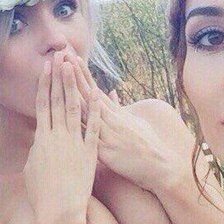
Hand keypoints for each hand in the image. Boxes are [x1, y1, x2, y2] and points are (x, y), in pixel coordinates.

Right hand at [24, 53, 100, 218]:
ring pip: (75, 108)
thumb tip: (39, 141)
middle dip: (59, 77)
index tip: (46, 68)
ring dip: (74, 86)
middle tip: (60, 57)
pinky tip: (97, 93)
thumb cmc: (41, 194)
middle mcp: (57, 136)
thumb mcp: (32, 168)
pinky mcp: (90, 152)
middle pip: (58, 100)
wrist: (59, 211)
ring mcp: (75, 143)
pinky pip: (93, 127)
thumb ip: (37, 150)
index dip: (44, 85)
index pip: (43, 105)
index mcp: (41, 139)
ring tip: (74, 68)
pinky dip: (95, 110)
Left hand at [70, 55, 188, 193]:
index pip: (95, 90)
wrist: (161, 167)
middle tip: (62, 57)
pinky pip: (91, 136)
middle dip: (74, 75)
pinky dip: (81, 124)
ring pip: (88, 110)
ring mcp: (109, 134)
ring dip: (73, 92)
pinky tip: (69, 114)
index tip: (71, 58)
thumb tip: (113, 93)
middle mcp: (112, 120)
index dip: (82, 74)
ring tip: (63, 75)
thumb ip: (121, 108)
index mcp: (116, 114)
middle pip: (89, 94)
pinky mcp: (108, 151)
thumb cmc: (147, 146)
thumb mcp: (134, 123)